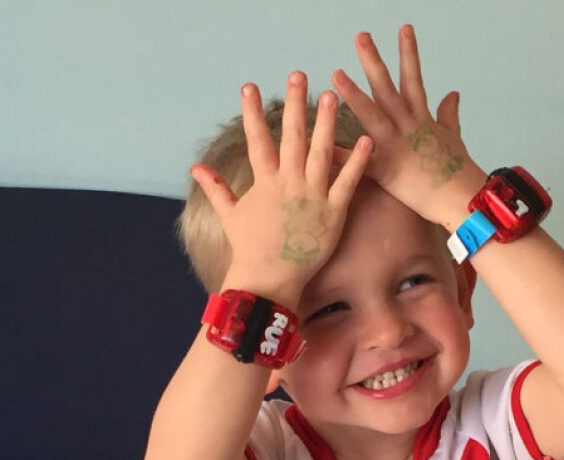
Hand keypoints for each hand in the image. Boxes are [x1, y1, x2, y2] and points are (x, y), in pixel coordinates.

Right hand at [190, 71, 373, 304]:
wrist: (269, 279)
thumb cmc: (249, 248)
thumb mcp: (230, 215)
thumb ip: (216, 188)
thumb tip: (196, 168)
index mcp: (264, 182)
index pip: (257, 139)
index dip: (252, 112)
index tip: (250, 87)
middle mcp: (287, 183)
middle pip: (292, 136)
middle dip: (294, 104)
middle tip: (298, 76)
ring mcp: (311, 196)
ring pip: (320, 151)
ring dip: (326, 122)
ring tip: (332, 95)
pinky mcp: (333, 212)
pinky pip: (347, 182)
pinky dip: (357, 161)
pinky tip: (367, 140)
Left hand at [330, 25, 487, 225]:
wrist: (461, 198)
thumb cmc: (459, 171)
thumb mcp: (455, 137)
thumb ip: (449, 114)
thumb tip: (453, 93)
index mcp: (422, 118)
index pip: (413, 78)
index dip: (408, 52)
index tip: (403, 28)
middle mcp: (408, 126)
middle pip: (388, 88)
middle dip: (374, 61)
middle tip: (360, 37)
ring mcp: (396, 146)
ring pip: (373, 115)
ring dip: (353, 94)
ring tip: (335, 75)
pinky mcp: (386, 170)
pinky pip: (357, 162)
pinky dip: (339, 155)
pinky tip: (318, 145)